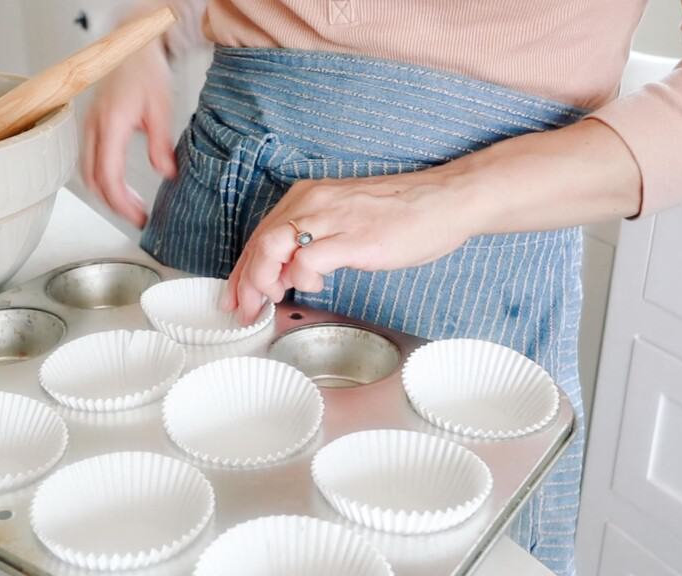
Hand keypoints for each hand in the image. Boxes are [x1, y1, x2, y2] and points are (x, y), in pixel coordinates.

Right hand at [82, 39, 175, 228]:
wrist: (133, 47)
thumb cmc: (146, 71)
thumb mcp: (162, 107)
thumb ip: (162, 144)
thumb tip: (167, 173)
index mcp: (111, 123)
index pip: (109, 175)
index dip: (122, 202)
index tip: (139, 216)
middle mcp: (94, 126)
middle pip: (93, 179)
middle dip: (113, 204)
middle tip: (137, 216)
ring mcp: (89, 126)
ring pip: (87, 172)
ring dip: (106, 193)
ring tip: (131, 205)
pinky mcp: (91, 126)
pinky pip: (88, 160)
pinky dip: (100, 179)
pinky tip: (119, 185)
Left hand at [222, 167, 478, 323]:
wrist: (445, 200)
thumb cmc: (402, 211)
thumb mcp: (346, 217)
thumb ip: (317, 237)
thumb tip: (293, 269)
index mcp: (309, 197)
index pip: (260, 234)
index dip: (242, 269)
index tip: (236, 295)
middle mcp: (313, 203)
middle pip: (259, 243)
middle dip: (244, 282)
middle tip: (244, 309)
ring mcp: (332, 219)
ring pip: (273, 247)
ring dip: (263, 279)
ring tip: (273, 298)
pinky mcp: (353, 239)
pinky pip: (307, 260)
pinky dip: (301, 277)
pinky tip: (313, 285)